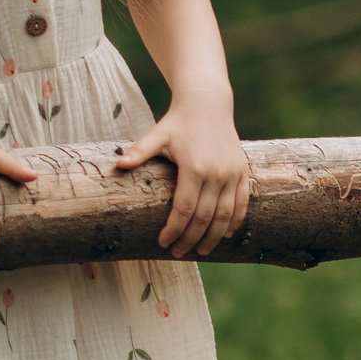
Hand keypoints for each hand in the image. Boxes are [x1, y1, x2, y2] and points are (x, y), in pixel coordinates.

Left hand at [117, 93, 249, 257]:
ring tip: (201, 251)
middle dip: (191, 238)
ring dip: (214, 236)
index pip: (185, 209)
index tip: (163, 242)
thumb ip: (139, 151)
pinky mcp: (243, 172)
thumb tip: (118, 166)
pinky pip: (242, 203)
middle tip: (178, 253)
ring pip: (226, 215)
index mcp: (194, 167)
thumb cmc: (177, 123)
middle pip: (205, 217)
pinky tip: (225, 235)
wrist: (208, 105)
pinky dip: (235, 221)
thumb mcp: (157, 135)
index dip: (174, 229)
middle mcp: (217, 173)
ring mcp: (233, 174)